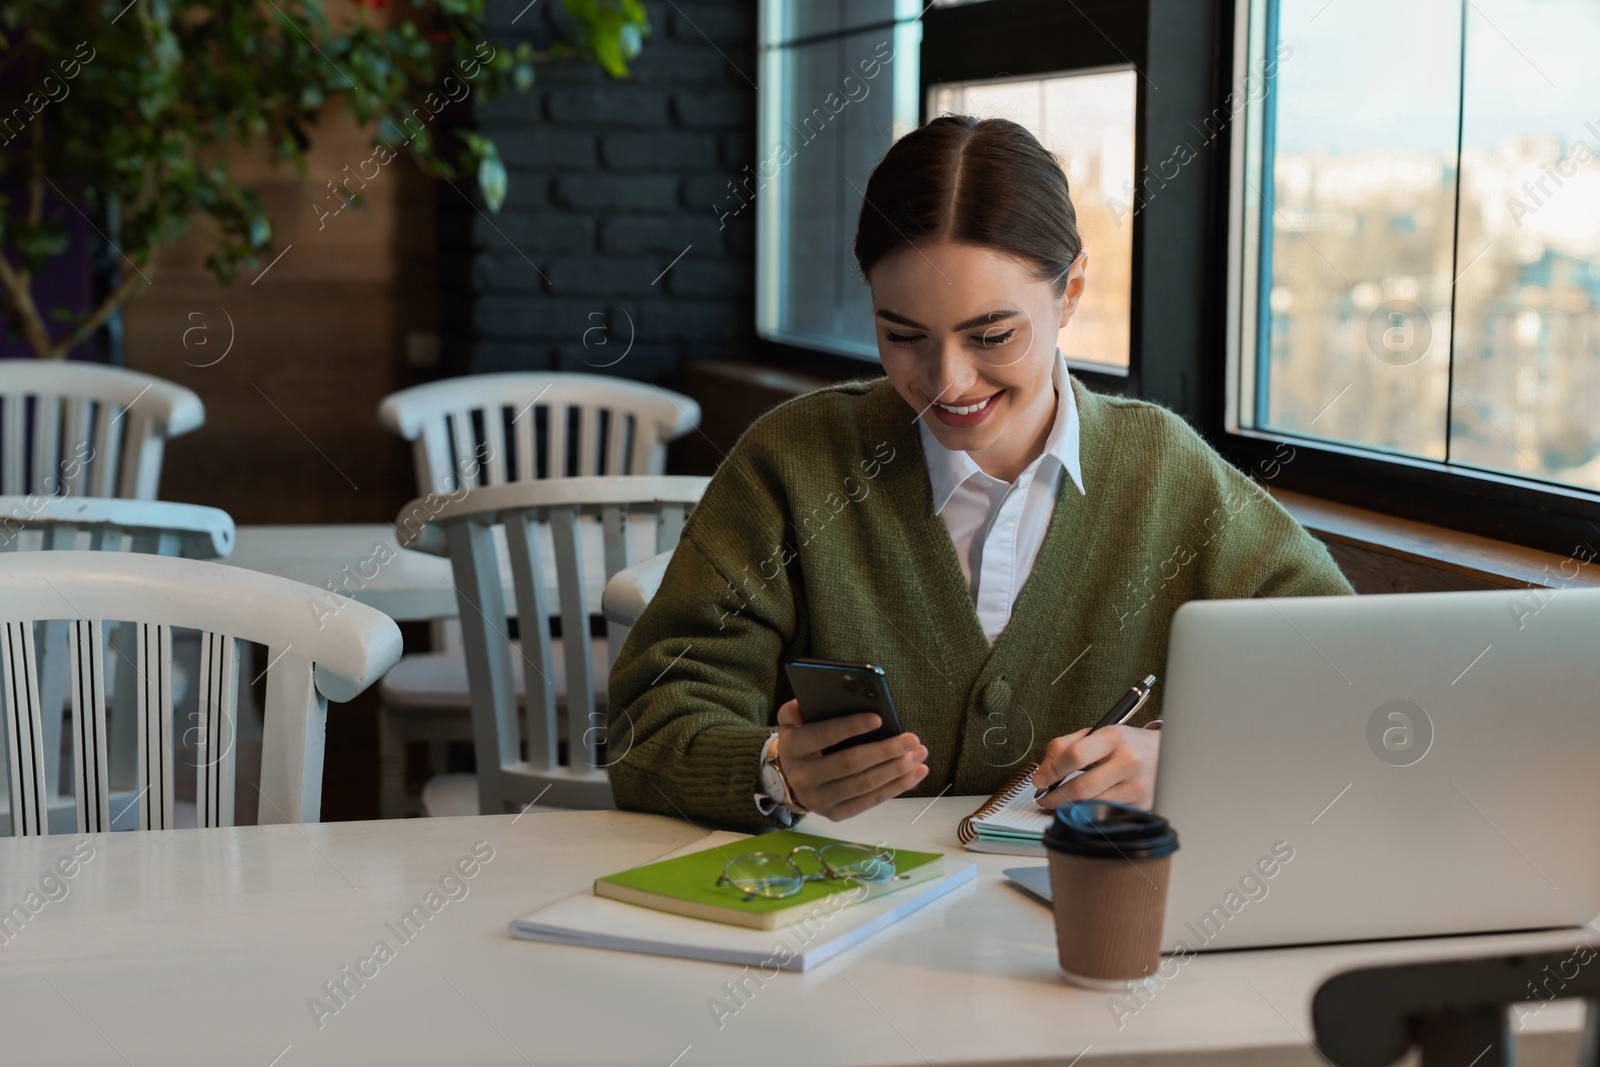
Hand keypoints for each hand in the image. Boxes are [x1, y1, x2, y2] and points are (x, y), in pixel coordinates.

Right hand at [774, 699, 928, 819]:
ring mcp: (819, 800)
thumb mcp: (792, 719)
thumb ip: (802, 706)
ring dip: (896, 770)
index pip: (824, 735)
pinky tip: (915, 773)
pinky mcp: (835, 814)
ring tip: (919, 754)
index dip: (851, 726)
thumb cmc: (801, 739)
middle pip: (850, 764)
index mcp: (792, 747)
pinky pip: (870, 802)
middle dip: (884, 750)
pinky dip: (896, 788)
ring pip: (864, 785)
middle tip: (912, 739)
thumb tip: (830, 694)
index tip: (879, 718)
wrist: (788, 778)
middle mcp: (802, 777)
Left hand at [1030, 724, 1160, 810]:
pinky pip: (1107, 815)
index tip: (1038, 780)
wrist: (1164, 752)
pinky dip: (1090, 814)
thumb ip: (1063, 746)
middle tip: (1044, 799)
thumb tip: (1042, 773)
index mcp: (1114, 738)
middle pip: (1082, 788)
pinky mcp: (1142, 806)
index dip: (1051, 771)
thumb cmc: (1124, 744)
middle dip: (1056, 797)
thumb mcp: (1095, 734)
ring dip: (1070, 808)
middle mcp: (1128, 762)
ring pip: (1093, 806)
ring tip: (1060, 803)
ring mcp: (1137, 787)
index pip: (1075, 756)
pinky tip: (1084, 808)